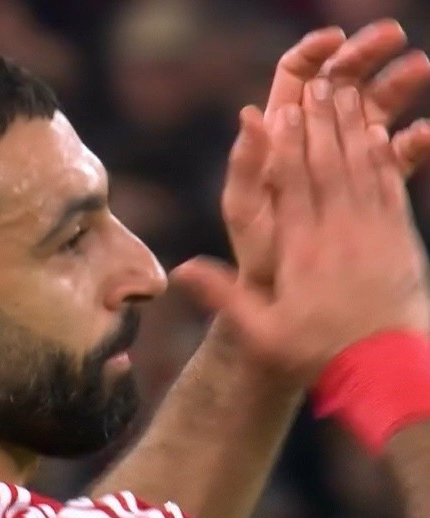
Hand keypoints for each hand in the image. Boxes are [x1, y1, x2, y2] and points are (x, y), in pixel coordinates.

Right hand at [176, 82, 429, 383]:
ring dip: (352, 128)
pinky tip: (379, 133)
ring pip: (361, 168)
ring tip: (343, 93)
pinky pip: (391, 187)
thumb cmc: (317, 354)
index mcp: (303, 252)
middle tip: (315, 84)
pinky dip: (384, 157)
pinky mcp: (400, 240)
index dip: (287, 145)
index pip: (293, 186)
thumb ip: (224, 298)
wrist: (386, 370)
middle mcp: (340, 234)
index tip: (280, 110)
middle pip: (328, 165)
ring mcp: (375, 233)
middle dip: (320, 122)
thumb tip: (182, 270)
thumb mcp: (261, 334)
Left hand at [215, 21, 429, 288]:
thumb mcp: (245, 208)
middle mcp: (311, 143)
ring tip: (420, 68)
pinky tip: (425, 133)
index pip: (295, 79)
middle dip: (365, 56)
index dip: (314, 53)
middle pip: (339, 85)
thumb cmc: (256, 253)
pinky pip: (394, 157)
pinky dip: (411, 142)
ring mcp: (342, 164)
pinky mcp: (368, 188)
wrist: (284, 293)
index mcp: (278, 138)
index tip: (336, 38)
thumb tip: (251, 114)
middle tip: (393, 35)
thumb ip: (247, 164)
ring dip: (398, 87)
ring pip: (373, 112)